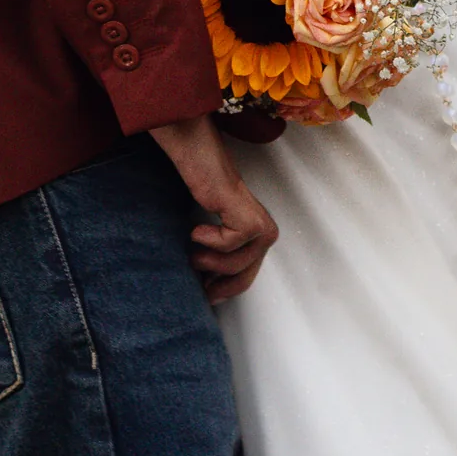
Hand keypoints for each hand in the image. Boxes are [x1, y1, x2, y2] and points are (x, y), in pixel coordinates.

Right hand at [148, 116, 277, 303]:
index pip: (248, 276)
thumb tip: (205, 289)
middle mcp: (265, 230)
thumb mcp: (212, 229)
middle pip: (245, 275)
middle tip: (198, 288)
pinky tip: (197, 229)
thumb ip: (217, 252)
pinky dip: (210, 239)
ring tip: (192, 251)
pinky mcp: (247, 215)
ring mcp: (259, 223)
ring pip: (237, 264)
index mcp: (257, 236)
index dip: (226, 291)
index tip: (206, 298)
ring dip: (209, 262)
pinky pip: (230, 243)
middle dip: (220, 286)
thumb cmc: (201, 190)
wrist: (200, 157)